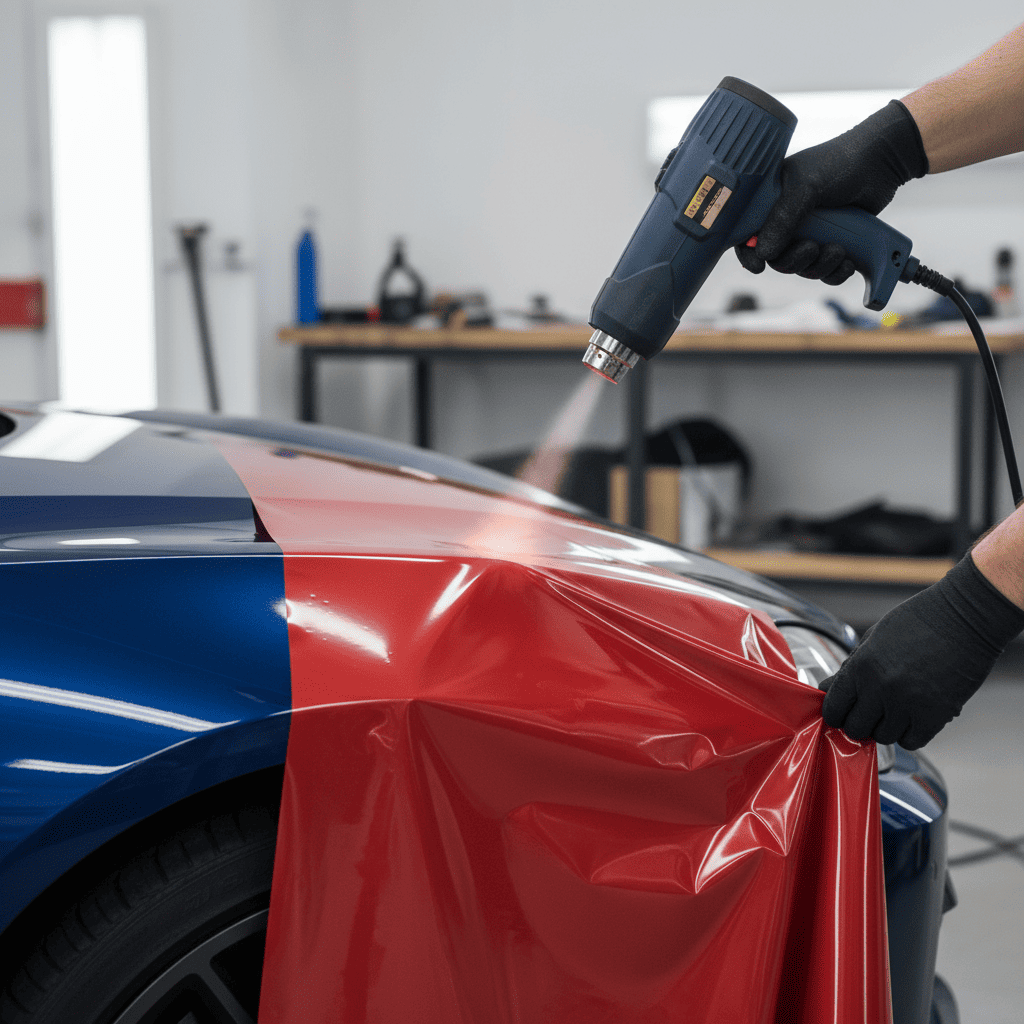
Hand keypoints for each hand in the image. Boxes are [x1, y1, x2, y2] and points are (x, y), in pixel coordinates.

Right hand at [736, 100, 928, 282]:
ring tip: (838, 250)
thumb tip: (763, 252)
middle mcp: (788, 220)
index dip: (749, 253)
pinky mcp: (833, 243)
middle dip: (795, 261)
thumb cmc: (841, 163)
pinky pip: (826, 271)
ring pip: (803, 268)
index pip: (748, 234)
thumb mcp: (807, 187)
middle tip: (813, 249)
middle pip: (777, 259)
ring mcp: (811, 233)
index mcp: (772, 202)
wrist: (883, 164)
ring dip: (820, 267)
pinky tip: (849, 261)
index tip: (758, 266)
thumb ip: (783, 218)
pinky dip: (836, 272)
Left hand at [821, 555, 1023, 748]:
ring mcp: (908, 704)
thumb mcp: (873, 638)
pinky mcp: (935, 716)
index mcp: (861, 666)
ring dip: (885, 727)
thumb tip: (826, 690)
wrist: (964, 619)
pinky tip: (912, 716)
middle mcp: (880, 688)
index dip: (836, 713)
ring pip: (883, 737)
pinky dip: (909, 733)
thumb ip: (849, 668)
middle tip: (868, 712)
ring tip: (894, 709)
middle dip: (859, 722)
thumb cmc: (918, 622)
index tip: (843, 711)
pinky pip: (911, 741)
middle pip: (856, 728)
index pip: (834, 709)